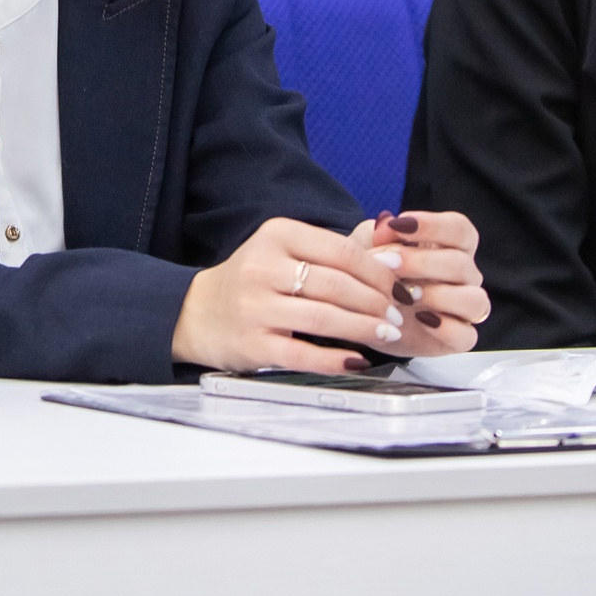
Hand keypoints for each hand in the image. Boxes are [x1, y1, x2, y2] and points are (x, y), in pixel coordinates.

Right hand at [172, 216, 411, 373]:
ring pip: (325, 319)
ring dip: (364, 328)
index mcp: (275, 235)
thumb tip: (393, 256)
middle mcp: (262, 267)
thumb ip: (336, 251)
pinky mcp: (253, 345)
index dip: (378, 270)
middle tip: (397, 313)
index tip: (400, 283)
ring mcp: (255, 308)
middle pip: (336, 285)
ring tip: (386, 333)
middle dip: (376, 301)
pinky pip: (305, 355)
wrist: (195, 313)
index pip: (341, 250)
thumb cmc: (252, 282)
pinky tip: (357, 359)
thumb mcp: (285, 250)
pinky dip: (337, 359)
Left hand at [362, 209, 486, 357]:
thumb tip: (386, 224)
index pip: (459, 229)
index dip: (433, 225)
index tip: (399, 225)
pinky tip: (419, 319)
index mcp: (451, 245)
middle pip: (461, 263)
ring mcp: (464, 308)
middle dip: (420, 261)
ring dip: (437, 295)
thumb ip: (380, 233)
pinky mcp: (458, 338)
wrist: (364, 312)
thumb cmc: (376, 271)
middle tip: (386, 263)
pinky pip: (466, 336)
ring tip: (403, 295)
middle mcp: (464, 275)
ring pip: (474, 300)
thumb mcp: (370, 245)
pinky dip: (445, 329)